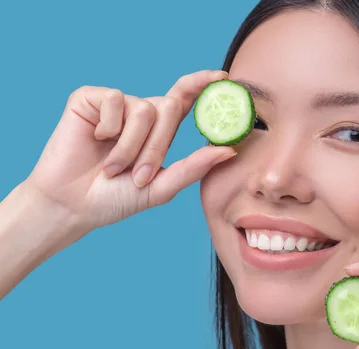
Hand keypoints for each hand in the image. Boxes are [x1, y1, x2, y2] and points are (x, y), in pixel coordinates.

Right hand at [23, 70, 235, 232]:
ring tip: (112, 168)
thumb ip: (194, 167)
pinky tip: (95, 139)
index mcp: (159, 130)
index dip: (203, 84)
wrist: (72, 205)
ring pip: (145, 109)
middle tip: (139, 175)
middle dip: (157, 146)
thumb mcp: (161, 187)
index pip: (185, 99)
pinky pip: (114, 100)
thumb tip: (229, 150)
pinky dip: (108, 127)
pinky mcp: (89, 98)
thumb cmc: (116, 198)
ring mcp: (115, 104)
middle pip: (170, 107)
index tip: (223, 76)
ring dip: (131, 147)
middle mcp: (139, 112)